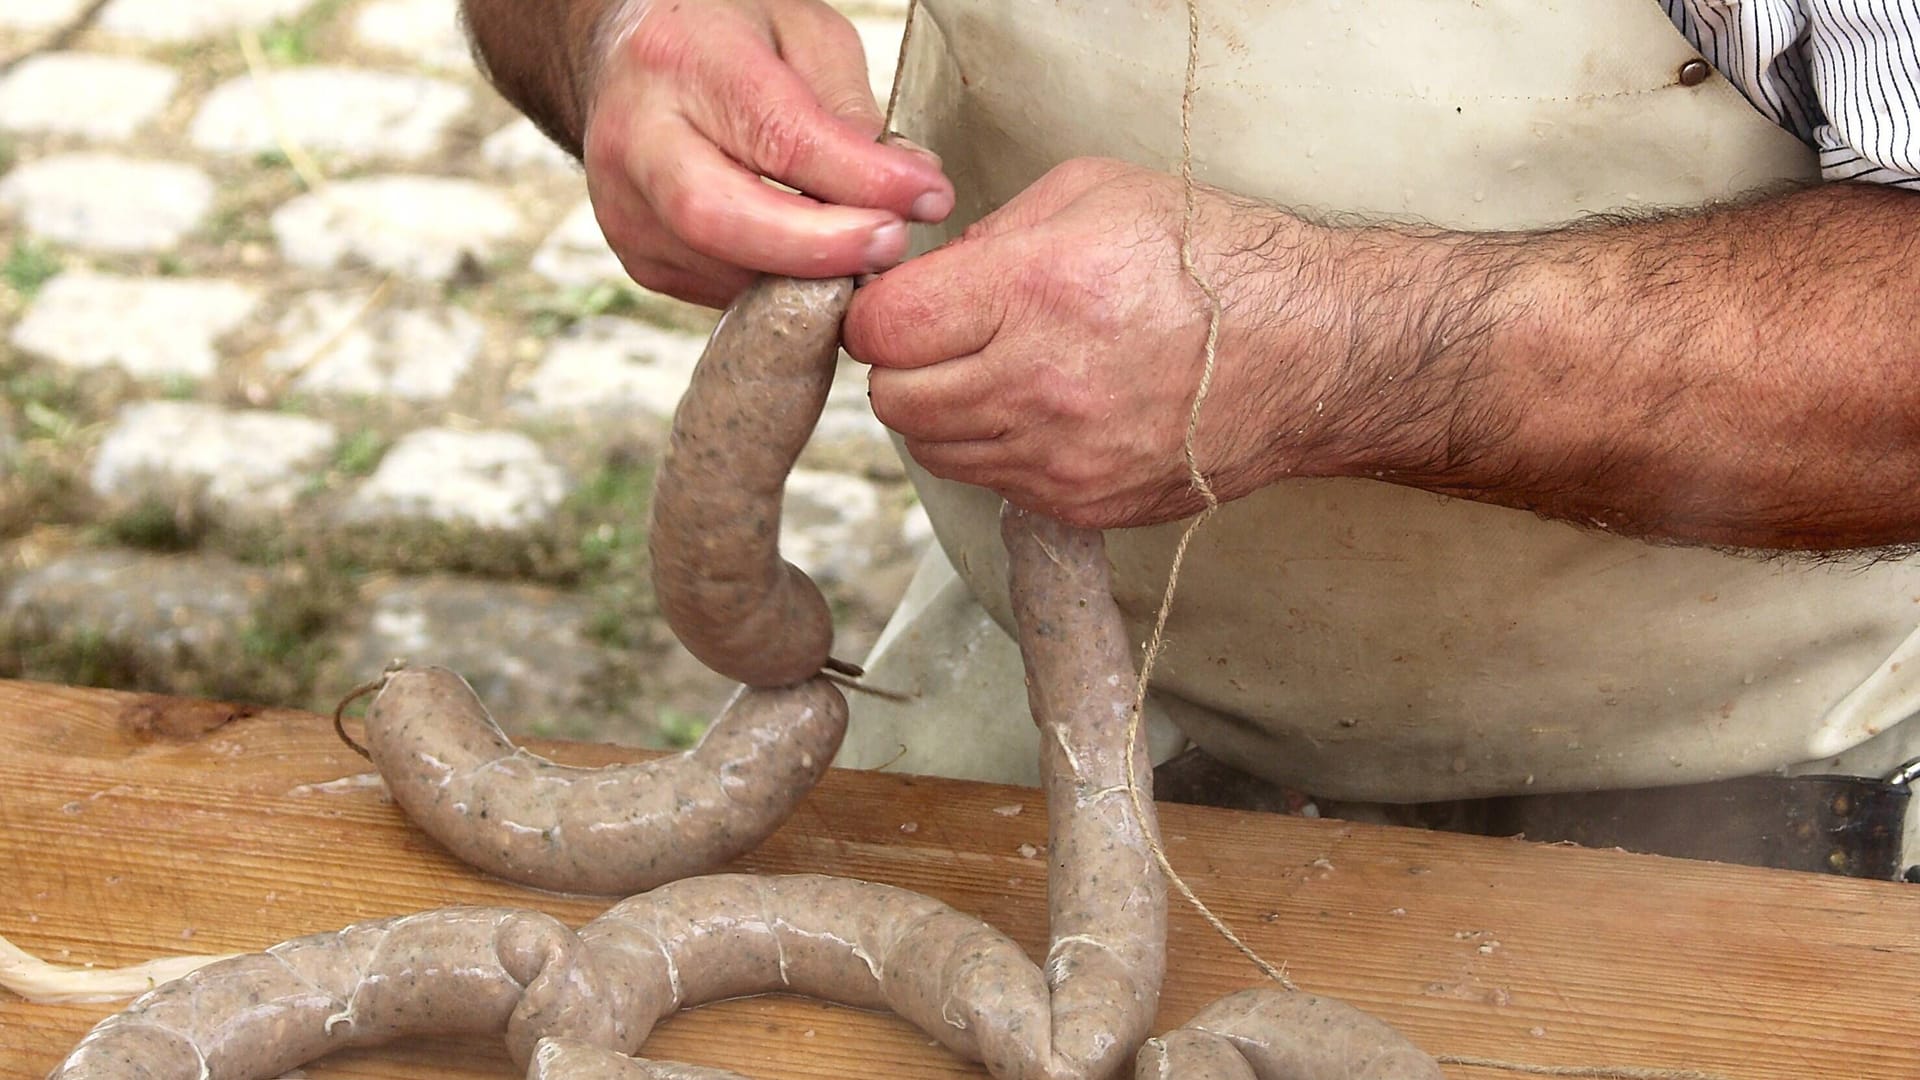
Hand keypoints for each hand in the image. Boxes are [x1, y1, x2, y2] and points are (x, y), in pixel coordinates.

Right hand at [582, 0, 953, 305]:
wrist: (628, 62)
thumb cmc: (723, 38)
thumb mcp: (800, 34)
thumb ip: (847, 107)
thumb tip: (900, 189)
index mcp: (681, 60)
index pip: (777, 136)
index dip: (861, 179)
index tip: (928, 195)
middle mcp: (636, 137)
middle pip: (722, 220)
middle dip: (820, 248)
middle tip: (892, 245)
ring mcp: (626, 207)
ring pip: (728, 270)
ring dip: (811, 274)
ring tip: (865, 250)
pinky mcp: (641, 256)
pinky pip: (722, 291)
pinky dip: (781, 284)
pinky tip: (815, 259)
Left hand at [845, 158, 1363, 528]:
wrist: (1313, 353)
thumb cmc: (1214, 261)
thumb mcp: (1097, 193)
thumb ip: (994, 233)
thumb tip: (931, 275)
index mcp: (1033, 292)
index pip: (882, 330)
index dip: (877, 313)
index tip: (903, 301)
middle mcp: (1038, 384)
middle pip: (895, 400)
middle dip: (904, 365)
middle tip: (944, 338)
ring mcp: (1060, 457)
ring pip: (935, 451)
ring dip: (946, 411)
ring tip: (998, 371)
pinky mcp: (1083, 504)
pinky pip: (994, 484)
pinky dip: (998, 450)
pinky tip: (1044, 410)